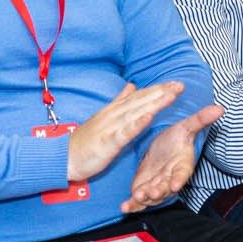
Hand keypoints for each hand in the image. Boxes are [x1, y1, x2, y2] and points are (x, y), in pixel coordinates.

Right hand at [67, 82, 186, 182]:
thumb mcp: (104, 117)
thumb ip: (119, 101)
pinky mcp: (107, 142)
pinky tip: (149, 117)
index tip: (175, 83)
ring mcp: (110, 127)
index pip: (139, 96)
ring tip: (171, 96)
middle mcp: (113, 115)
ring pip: (136, 112)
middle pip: (141, 101)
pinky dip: (137, 123)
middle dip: (162, 92)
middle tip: (180, 85)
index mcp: (114, 110)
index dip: (158, 89)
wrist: (62, 157)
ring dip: (154, 103)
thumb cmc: (84, 140)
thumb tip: (131, 86)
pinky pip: (124, 132)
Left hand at [123, 103, 222, 212]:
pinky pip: (138, 201)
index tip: (177, 184)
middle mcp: (170, 179)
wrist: (161, 148)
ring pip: (152, 196)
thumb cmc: (175, 139)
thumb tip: (220, 108)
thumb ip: (201, 120)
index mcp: (182, 166)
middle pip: (167, 188)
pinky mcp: (143, 190)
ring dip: (145, 199)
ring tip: (137, 197)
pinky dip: (132, 206)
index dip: (180, 179)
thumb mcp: (186, 127)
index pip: (183, 173)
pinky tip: (124, 208)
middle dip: (160, 191)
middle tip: (154, 192)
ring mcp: (156, 185)